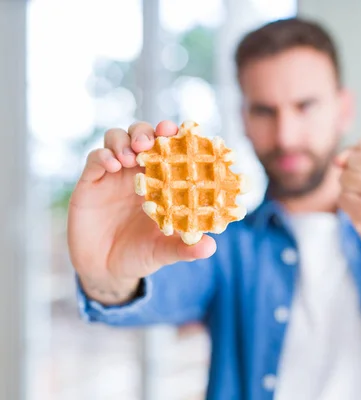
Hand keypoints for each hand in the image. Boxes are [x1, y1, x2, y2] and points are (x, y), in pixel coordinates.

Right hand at [67, 121, 216, 304]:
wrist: (105, 270)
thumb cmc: (140, 254)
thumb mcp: (164, 251)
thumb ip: (185, 248)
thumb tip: (210, 247)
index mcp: (160, 181)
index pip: (168, 148)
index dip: (173, 136)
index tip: (179, 132)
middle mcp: (137, 171)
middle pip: (141, 134)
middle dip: (146, 132)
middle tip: (150, 143)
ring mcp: (113, 174)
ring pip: (116, 138)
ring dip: (124, 141)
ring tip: (131, 156)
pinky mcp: (90, 181)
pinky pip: (95, 158)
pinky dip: (104, 156)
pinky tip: (113, 166)